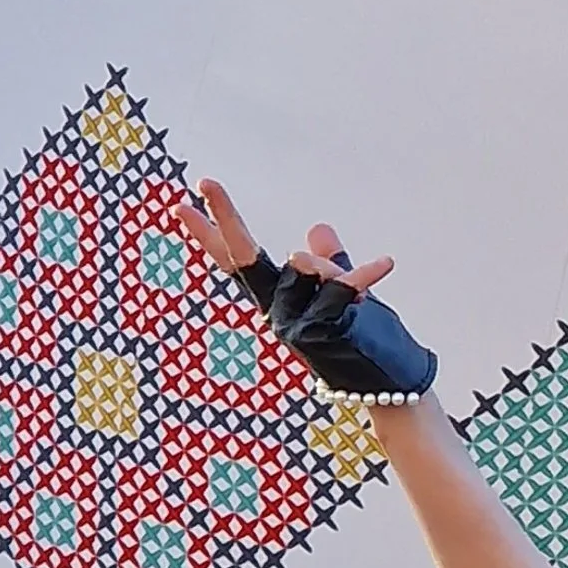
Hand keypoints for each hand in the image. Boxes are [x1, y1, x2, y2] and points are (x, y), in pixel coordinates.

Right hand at [176, 180, 436, 400]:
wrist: (387, 386)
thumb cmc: (365, 342)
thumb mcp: (345, 295)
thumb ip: (331, 265)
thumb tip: (317, 229)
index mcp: (279, 301)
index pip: (236, 263)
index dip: (209, 234)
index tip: (180, 204)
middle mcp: (277, 313)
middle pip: (243, 260)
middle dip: (226, 218)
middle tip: (206, 181)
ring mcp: (292, 326)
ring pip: (306, 266)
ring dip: (339, 270)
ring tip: (375, 276)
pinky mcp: (317, 333)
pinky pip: (338, 286)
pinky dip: (364, 274)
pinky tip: (385, 263)